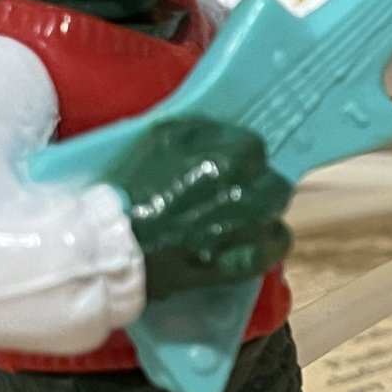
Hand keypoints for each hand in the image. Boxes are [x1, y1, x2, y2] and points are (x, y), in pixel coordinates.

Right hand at [105, 116, 292, 301]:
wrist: (116, 244)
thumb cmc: (133, 189)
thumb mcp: (161, 138)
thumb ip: (202, 129)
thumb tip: (224, 132)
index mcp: (228, 162)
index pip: (255, 147)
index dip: (238, 153)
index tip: (224, 160)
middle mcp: (246, 196)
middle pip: (273, 181)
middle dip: (255, 181)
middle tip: (233, 187)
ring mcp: (248, 232)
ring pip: (275, 211)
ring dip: (260, 208)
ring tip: (237, 213)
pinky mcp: (243, 262)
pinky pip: (275, 245)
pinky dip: (267, 240)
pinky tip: (250, 238)